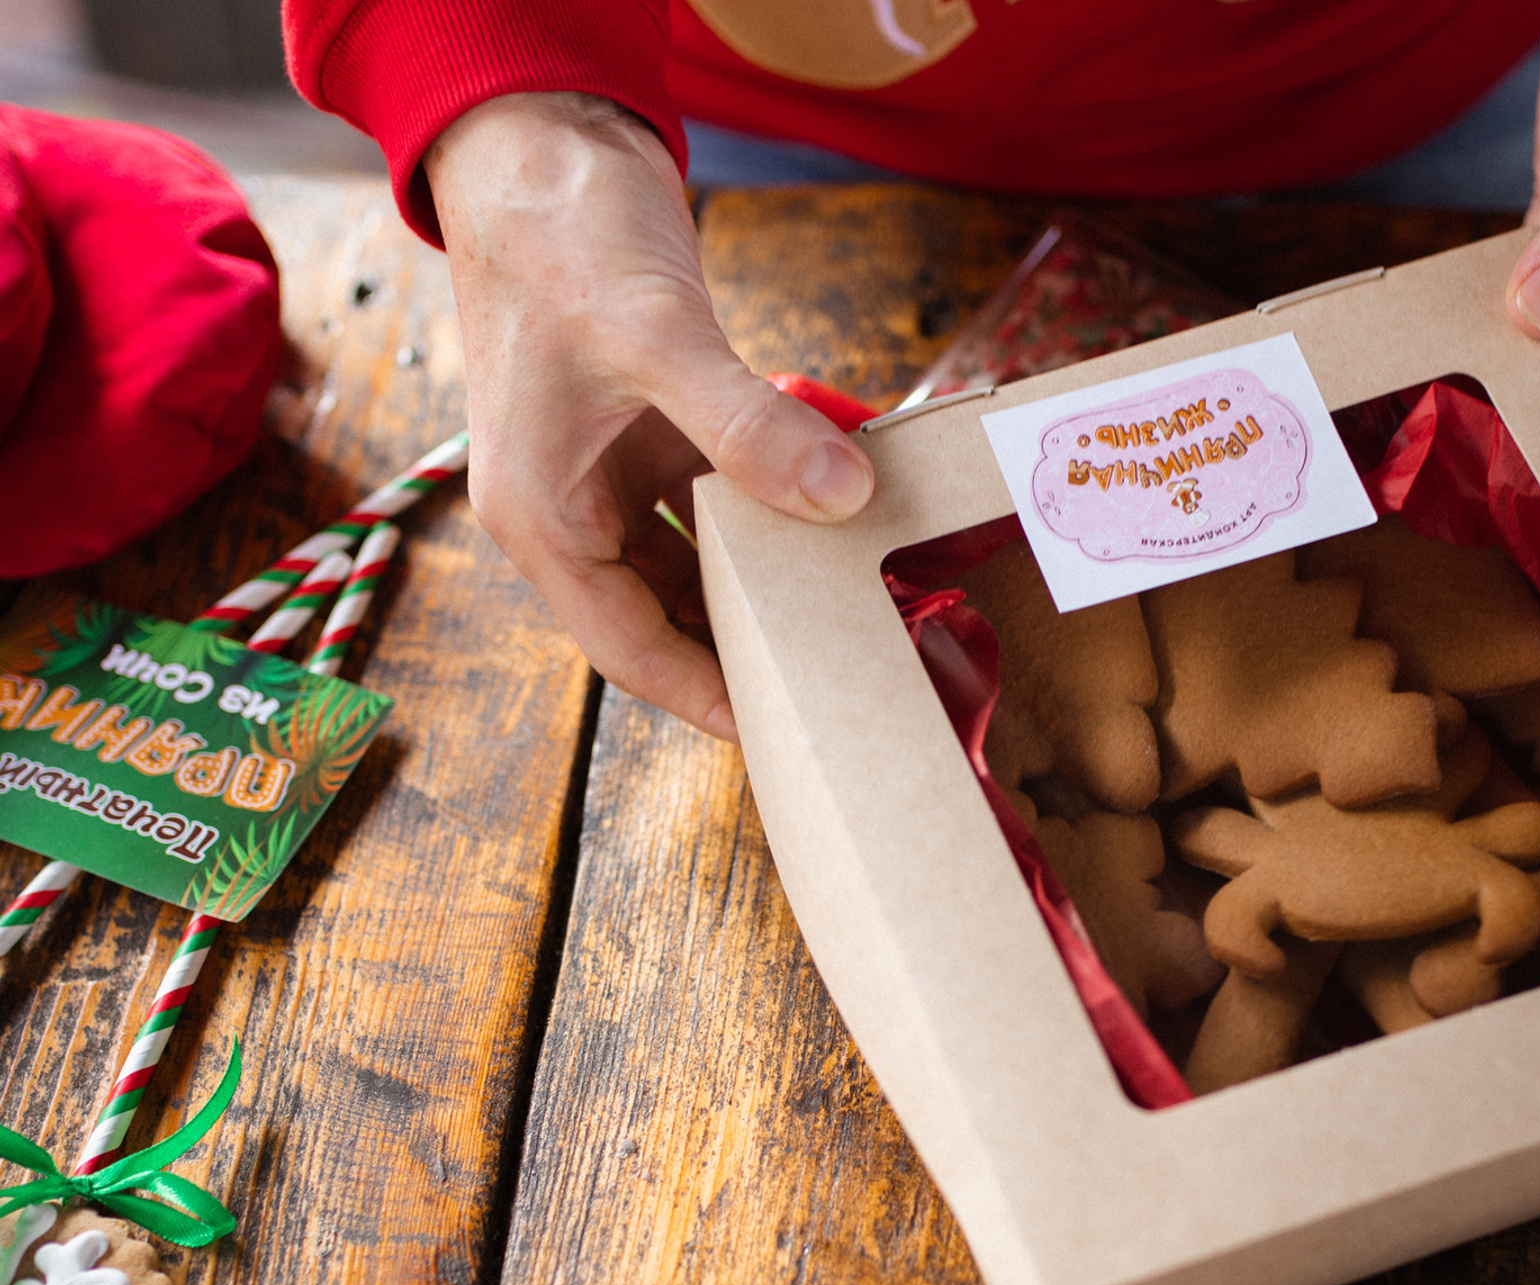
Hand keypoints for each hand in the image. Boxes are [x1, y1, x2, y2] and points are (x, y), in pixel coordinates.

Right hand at [426, 93, 873, 739]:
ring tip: (843, 614)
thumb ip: (746, 428)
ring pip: (696, 562)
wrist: (534, 137)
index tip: (776, 730)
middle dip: (741, 648)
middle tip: (831, 679)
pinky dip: (768, 512)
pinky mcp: (648, 429)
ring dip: (763, 580)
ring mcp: (609, 470)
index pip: (626, 647)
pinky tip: (831, 521)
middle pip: (664, 617)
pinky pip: (716, 498)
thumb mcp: (655, 338)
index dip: (701, 695)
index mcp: (542, 518)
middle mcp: (571, 508)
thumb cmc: (559, 234)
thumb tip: (842, 499)